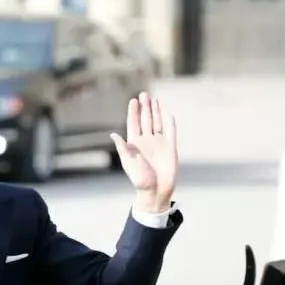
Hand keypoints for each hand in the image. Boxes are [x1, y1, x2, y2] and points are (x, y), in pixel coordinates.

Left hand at [110, 92, 177, 213]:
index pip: (134, 124)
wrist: (156, 191)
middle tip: (144, 94)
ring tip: (154, 99)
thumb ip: (123, 148)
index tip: (133, 100)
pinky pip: (171, 132)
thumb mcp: (129, 163)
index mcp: (135, 144)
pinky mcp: (171, 148)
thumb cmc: (140, 179)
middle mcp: (147, 141)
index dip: (134, 112)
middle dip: (145, 107)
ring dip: (156, 111)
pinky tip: (168, 114)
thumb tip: (113, 134)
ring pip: (157, 123)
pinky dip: (170, 123)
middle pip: (146, 120)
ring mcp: (159, 144)